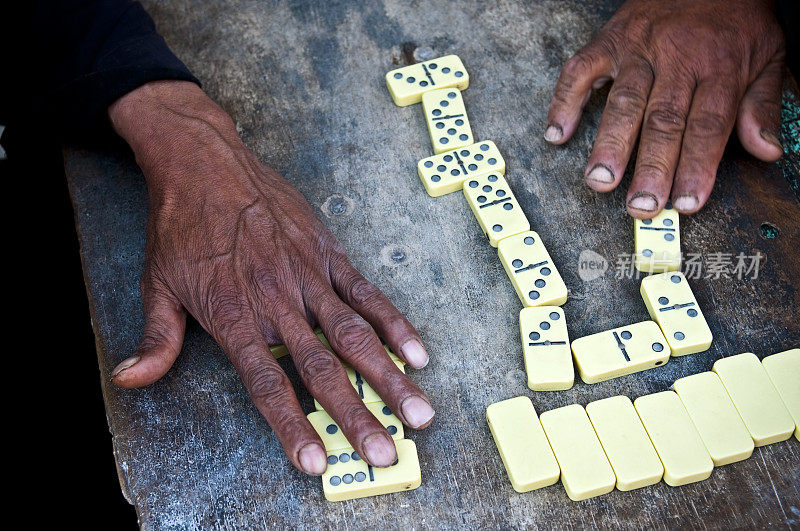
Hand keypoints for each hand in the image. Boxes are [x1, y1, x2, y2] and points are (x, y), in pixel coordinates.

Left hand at [107, 81, 433, 474]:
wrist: (204, 162)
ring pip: (354, 334)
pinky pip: (365, 292)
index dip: (293, 425)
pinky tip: (416, 352)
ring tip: (419, 412)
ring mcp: (307, 275)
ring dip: (388, 377)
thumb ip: (155, 338)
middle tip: (386, 453)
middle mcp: (277, 301)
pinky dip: (393, 323)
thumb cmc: (180, 225)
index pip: (268, 383)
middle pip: (323, 367)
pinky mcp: (327, 251)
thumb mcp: (157, 283)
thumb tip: (130, 379)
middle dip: (357, 414)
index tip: (317, 462)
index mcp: (234, 316)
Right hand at [545, 0, 784, 217]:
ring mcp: (638, 48)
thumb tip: (766, 150)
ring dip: (610, 143)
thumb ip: (763, 104)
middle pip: (663, 120)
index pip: (707, 126)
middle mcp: (677, 58)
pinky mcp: (609, 39)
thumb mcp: (769, 54)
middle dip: (651, 166)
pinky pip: (579, 70)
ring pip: (623, 100)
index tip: (686, 202)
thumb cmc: (737, 18)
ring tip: (600, 180)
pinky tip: (557, 132)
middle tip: (641, 204)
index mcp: (720, 67)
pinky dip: (564, 101)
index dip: (696, 167)